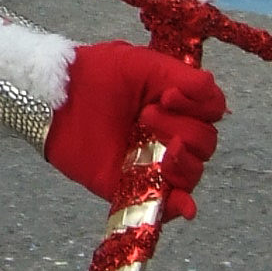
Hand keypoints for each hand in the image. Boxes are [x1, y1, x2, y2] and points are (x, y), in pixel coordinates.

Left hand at [44, 39, 224, 221]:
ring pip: (193, 172)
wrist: (57, 94)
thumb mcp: (144, 64)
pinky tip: (183, 204)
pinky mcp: (134, 185)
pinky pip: (167, 204)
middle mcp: (169, 133)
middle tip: (146, 115)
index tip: (171, 96)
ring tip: (157, 146)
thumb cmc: (97, 73)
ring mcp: (153, 160)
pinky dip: (180, 206)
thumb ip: (186, 78)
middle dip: (183, 129)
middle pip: (205, 142)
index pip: (212, 110)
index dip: (202, 106)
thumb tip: (214, 96)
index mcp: (176, 103)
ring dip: (184, 161)